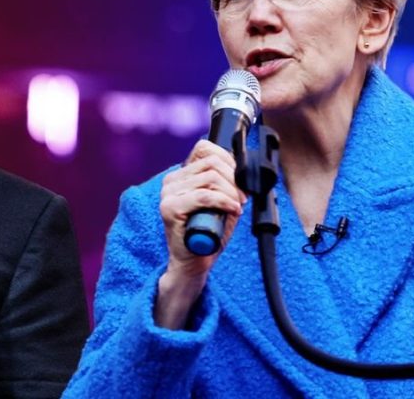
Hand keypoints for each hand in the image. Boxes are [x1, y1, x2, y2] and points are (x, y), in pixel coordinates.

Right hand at [155, 140, 245, 328]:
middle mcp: (171, 181)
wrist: (193, 264)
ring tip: (237, 206)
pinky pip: (204, 196)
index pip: (204, 148)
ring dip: (231, 192)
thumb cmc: (208, 234)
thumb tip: (245, 169)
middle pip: (211, 162)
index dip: (228, 159)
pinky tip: (232, 210)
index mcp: (181, 175)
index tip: (240, 178)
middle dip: (234, 179)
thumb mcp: (221, 202)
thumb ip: (227, 183)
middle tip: (243, 198)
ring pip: (210, 178)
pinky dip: (224, 201)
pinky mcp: (170, 209)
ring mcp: (168, 194)